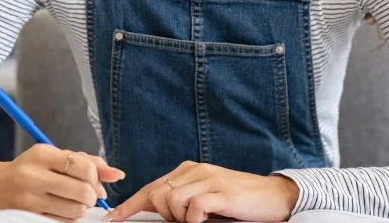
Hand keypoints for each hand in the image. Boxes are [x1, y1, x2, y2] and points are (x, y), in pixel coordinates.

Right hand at [0, 144, 124, 222]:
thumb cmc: (31, 168)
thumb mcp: (54, 157)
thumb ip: (87, 162)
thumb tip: (117, 174)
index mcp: (42, 155)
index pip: (83, 167)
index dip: (95, 176)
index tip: (92, 179)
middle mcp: (34, 176)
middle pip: (83, 192)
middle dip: (90, 194)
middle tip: (84, 192)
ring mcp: (31, 200)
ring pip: (77, 210)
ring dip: (80, 207)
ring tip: (71, 200)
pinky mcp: (31, 217)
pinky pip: (65, 221)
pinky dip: (70, 216)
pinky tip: (61, 208)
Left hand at [107, 162, 299, 222]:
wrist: (275, 196)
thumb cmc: (239, 202)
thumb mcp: (206, 199)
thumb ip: (183, 202)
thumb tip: (157, 214)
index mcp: (187, 171)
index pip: (150, 188)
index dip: (129, 205)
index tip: (112, 218)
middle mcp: (195, 170)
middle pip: (156, 195)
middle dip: (162, 215)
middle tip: (185, 221)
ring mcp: (208, 179)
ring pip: (172, 202)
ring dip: (181, 219)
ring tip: (201, 220)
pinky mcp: (222, 192)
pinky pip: (193, 208)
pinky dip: (195, 219)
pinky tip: (208, 219)